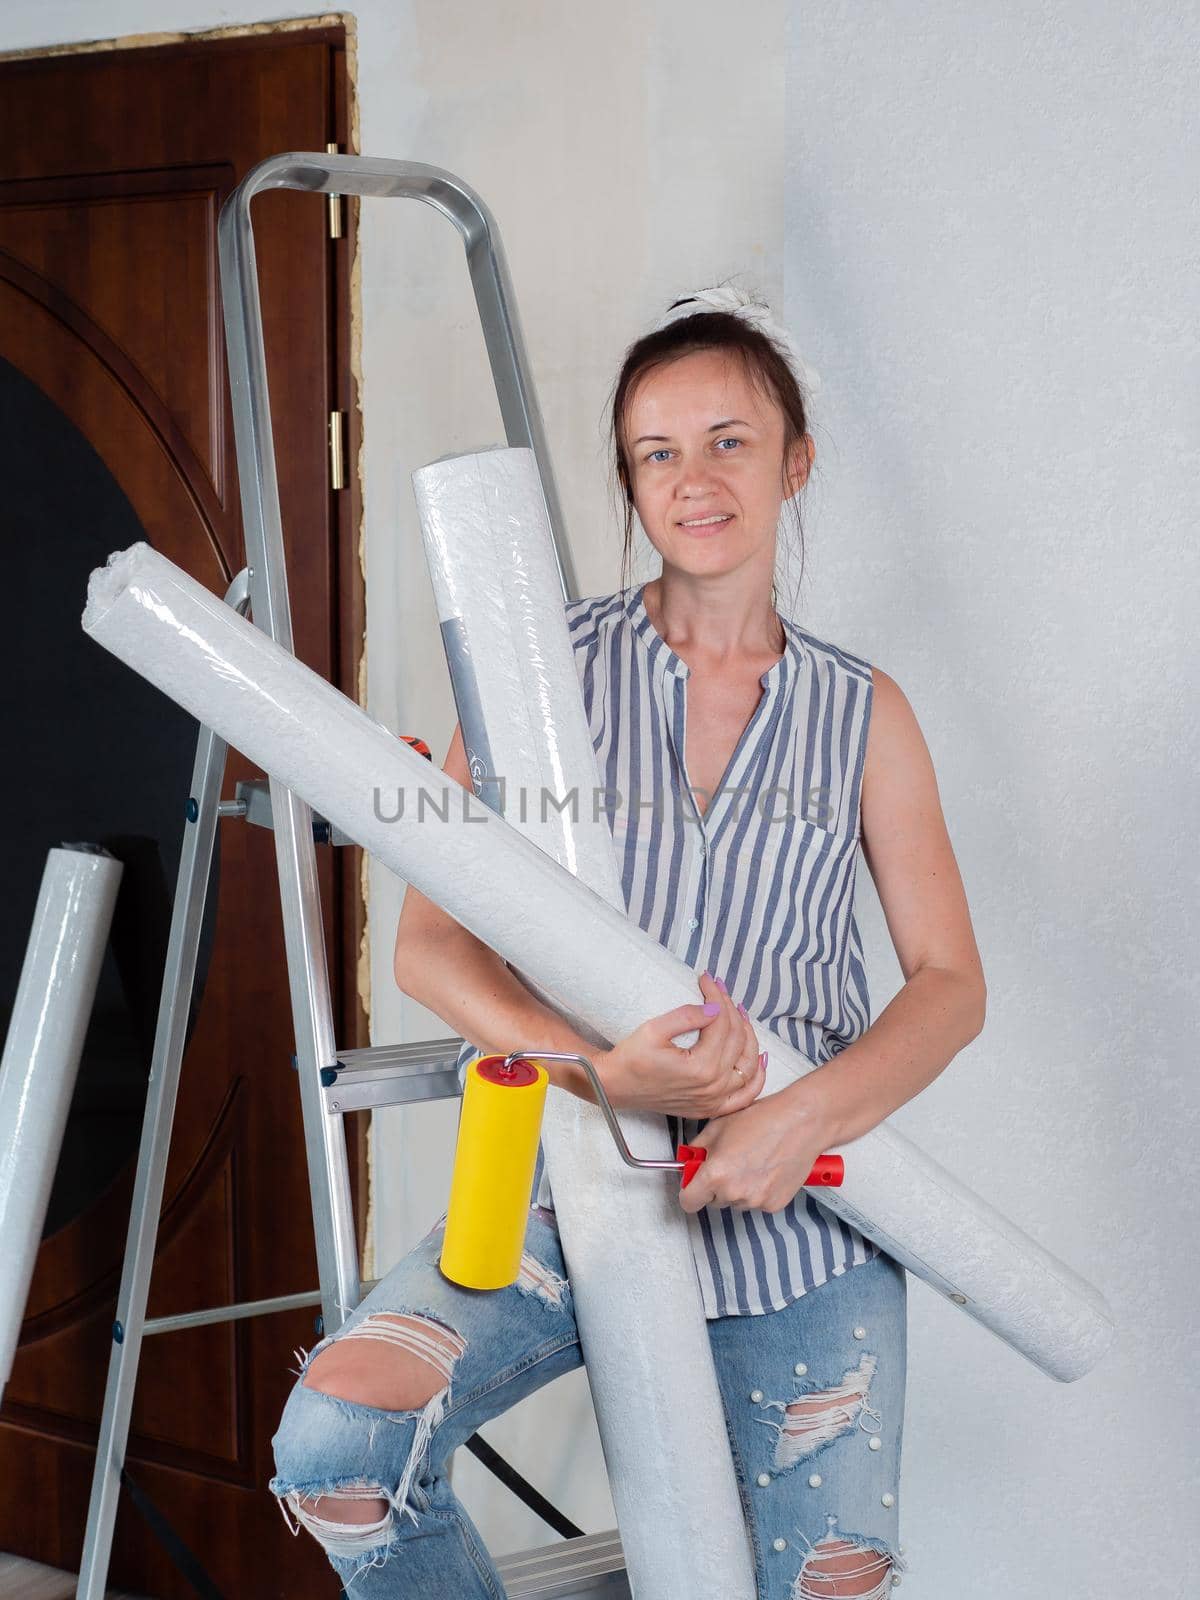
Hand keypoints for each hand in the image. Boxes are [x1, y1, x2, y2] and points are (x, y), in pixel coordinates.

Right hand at [594, 972, 765, 1118]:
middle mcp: (713, 1087)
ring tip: (738, 1013)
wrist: (615, 1087)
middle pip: (737, 1039)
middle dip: (730, 1009)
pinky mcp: (711, 1107)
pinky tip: (761, 1058)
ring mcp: (714, 1100)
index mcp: (701, 1068)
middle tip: (719, 990)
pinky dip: (757, 1076)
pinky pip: (746, 1095)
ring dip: (748, 1035)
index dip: (716, 996)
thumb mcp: (653, 1030)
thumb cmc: (630, 1059)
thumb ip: (687, 1016)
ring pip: (748, 1063)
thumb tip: (715, 1008)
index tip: (707, 980)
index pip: (721, 1023)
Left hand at [678, 1075, 836, 1215]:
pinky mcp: (774, 1205)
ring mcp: (755, 1201)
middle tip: (730, 1162)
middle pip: (713, 1201)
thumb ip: (699, 1148)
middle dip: (716, 1186)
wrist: (800, 1122)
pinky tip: (766, 1169)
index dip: (690, 1191)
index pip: (688, 1201)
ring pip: (736, 1202)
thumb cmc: (764, 1119)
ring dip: (738, 1188)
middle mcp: (734, 1192)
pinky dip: (759, 1190)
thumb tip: (691, 1159)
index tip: (694, 1184)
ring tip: (752, 1161)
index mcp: (715, 1174)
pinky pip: (757, 1203)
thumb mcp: (719, 1126)